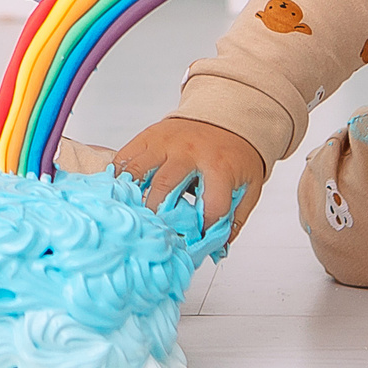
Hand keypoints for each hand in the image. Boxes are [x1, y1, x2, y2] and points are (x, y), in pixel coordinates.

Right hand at [114, 115, 266, 244]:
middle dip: (156, 217)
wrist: (226, 117)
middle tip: (152, 236)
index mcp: (220, 166)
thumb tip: (216, 251)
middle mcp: (190, 152)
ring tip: (130, 217)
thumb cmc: (234, 157)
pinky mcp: (149, 136)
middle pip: (164, 187)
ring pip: (138, 171)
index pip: (210, 206)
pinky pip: (125, 157)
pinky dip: (118, 178)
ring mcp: (166, 142)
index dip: (202, 232)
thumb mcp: (249, 186)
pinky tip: (119, 195)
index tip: (192, 245)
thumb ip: (235, 220)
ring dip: (131, 197)